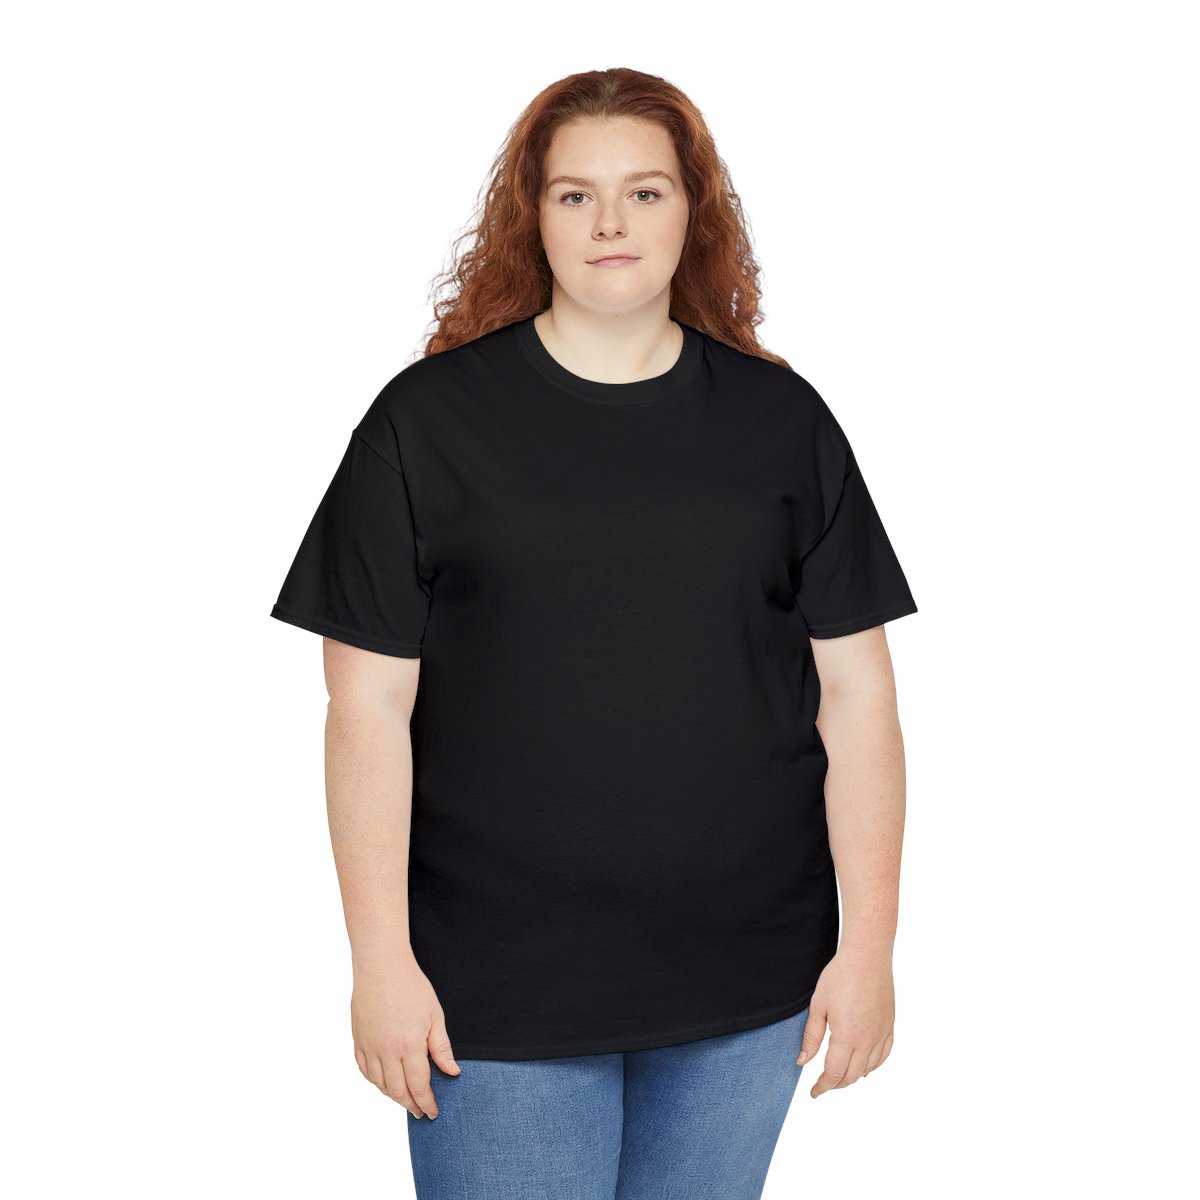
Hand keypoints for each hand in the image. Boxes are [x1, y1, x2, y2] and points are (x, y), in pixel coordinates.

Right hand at [351, 956, 460, 1117]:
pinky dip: (375, 1082)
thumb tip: (451, 1072)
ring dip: (393, 1096)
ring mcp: (369, 1046)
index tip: (433, 1112)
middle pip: (398, 1090)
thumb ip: (441, 1047)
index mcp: (409, 1045)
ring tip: (405, 1100)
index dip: (427, 1102)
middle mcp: (386, 1051)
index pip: (419, 1085)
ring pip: (379, 1084)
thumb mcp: (434, 1016)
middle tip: (420, 1111)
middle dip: (411, 1104)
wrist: (381, 967)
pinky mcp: (358, 1040)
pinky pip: (364, 1070)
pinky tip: (384, 1083)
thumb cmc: (411, 987)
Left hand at [795, 948, 894, 1097]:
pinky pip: (884, 1055)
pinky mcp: (889, 1025)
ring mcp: (881, 1034)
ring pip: (868, 1068)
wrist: (867, 956)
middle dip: (836, 1084)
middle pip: (852, 1076)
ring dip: (853, 1076)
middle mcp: (867, 1040)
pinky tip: (864, 1065)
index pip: (834, 1074)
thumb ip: (811, 1037)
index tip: (814, 1092)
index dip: (823, 1086)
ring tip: (839, 1076)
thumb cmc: (839, 977)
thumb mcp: (818, 1006)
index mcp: (847, 1037)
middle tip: (823, 1085)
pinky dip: (873, 1065)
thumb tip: (802, 1062)